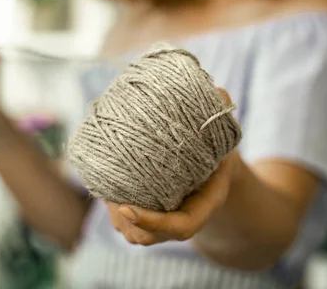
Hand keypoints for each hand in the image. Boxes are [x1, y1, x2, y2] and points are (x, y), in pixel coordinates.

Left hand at [105, 86, 238, 245]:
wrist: (213, 177)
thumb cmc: (217, 155)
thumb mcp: (224, 138)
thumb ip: (221, 119)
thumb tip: (218, 92)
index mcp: (204, 206)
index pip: (180, 227)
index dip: (154, 222)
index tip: (126, 208)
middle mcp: (179, 222)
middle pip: (144, 233)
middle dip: (121, 213)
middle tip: (105, 179)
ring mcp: (159, 226)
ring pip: (127, 227)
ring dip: (111, 205)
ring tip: (102, 172)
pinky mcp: (142, 220)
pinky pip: (120, 218)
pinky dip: (110, 200)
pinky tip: (103, 173)